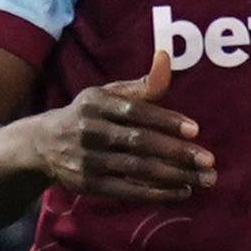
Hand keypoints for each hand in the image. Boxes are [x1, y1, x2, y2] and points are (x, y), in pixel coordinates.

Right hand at [26, 49, 213, 203]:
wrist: (42, 145)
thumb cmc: (88, 116)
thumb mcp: (108, 95)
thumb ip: (142, 84)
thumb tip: (166, 56)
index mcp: (95, 103)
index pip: (135, 111)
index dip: (165, 120)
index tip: (195, 129)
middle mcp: (89, 130)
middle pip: (139, 142)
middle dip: (177, 153)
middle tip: (208, 161)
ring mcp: (88, 160)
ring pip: (137, 169)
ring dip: (174, 175)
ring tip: (204, 179)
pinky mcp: (89, 186)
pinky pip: (128, 191)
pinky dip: (157, 193)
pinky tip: (182, 192)